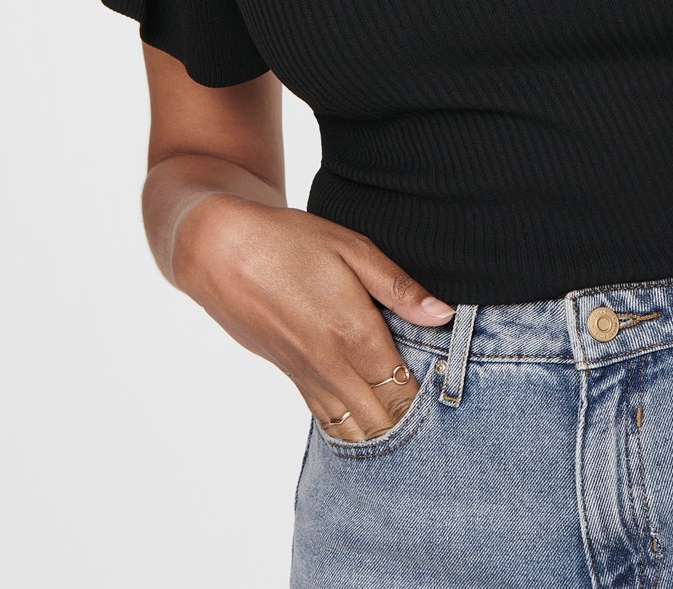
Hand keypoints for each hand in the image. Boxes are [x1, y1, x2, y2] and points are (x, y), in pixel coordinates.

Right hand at [173, 197, 454, 441]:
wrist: (222, 253)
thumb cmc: (290, 242)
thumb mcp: (352, 248)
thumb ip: (398, 287)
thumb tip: (443, 315)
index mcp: (354, 333)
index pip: (402, 389)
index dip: (429, 399)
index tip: (449, 395)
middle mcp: (331, 365)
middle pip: (381, 419)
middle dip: (410, 423)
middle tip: (437, 416)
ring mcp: (308, 376)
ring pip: (353, 428)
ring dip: (381, 430)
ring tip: (409, 426)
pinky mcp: (290, 376)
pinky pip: (326, 418)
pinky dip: (351, 427)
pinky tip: (368, 424)